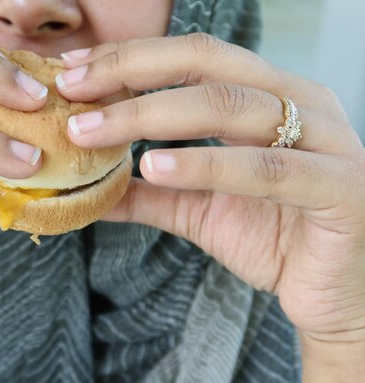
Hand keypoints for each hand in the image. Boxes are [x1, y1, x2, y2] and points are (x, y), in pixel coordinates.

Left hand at [57, 34, 364, 343]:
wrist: (335, 295)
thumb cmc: (276, 240)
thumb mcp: (199, 210)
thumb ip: (150, 194)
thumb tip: (90, 188)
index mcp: (270, 96)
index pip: (193, 57)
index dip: (129, 59)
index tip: (73, 72)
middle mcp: (302, 103)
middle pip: (206, 65)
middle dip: (130, 73)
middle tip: (73, 91)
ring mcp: (326, 141)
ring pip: (230, 107)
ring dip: (150, 115)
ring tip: (94, 132)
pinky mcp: (340, 188)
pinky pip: (265, 169)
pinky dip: (206, 165)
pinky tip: (156, 166)